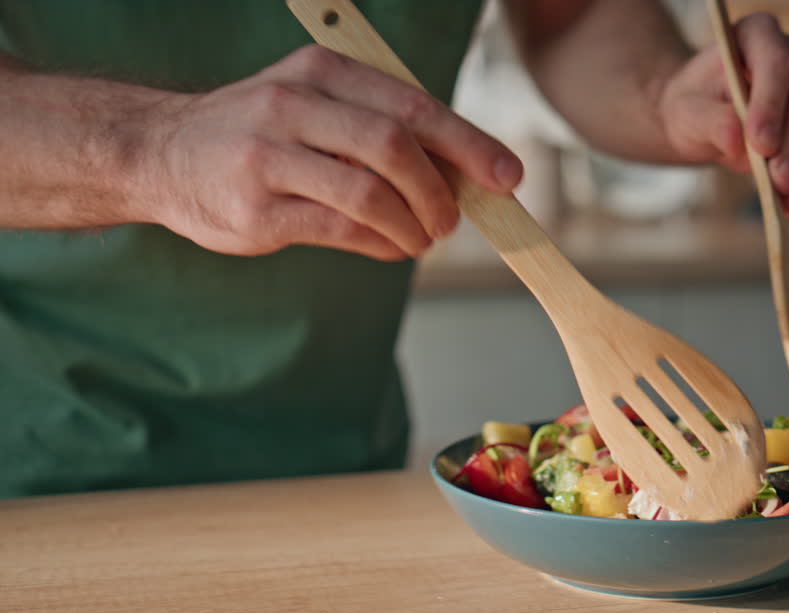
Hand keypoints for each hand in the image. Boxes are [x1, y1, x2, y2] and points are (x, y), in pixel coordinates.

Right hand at [145, 45, 522, 260]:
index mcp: (320, 70)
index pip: (412, 104)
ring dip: (412, 225)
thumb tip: (464, 172)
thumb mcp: (315, 103)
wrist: (163, 154)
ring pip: (369, 193)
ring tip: (423, 240)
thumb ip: (379, 126)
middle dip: (440, 191)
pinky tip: (391, 248)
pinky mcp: (256, 209)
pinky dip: (380, 244)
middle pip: (394, 146)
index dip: (468, 143)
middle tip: (454, 221)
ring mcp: (268, 156)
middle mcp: (291, 103)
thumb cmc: (261, 134)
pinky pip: (340, 230)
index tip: (506, 175)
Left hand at [657, 13, 788, 214]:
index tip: (759, 143)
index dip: (771, 104)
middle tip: (777, 178)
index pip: (776, 63)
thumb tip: (736, 141)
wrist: (701, 118)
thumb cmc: (692, 105)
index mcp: (758, 34)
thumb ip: (709, 120)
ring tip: (784, 195)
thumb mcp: (686, 112)